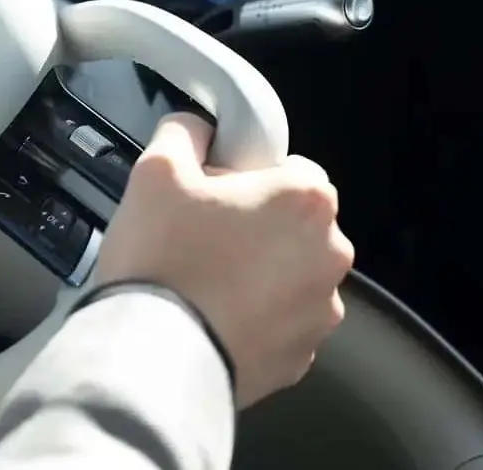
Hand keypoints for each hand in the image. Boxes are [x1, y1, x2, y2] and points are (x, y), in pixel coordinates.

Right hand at [94, 113, 353, 407]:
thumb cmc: (162, 260)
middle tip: (198, 239)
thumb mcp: (155, 172)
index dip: (245, 176)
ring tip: (201, 282)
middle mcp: (328, 254)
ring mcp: (320, 310)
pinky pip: (279, 322)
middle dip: (254, 227)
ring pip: (289, 275)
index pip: (291, 167)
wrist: (153, 354)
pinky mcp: (301, 355)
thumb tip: (197, 128)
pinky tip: (210, 315)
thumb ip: (185, 133)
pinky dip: (253, 318)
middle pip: (292, 224)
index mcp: (305, 200)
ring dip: (256, 273)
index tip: (210, 195)